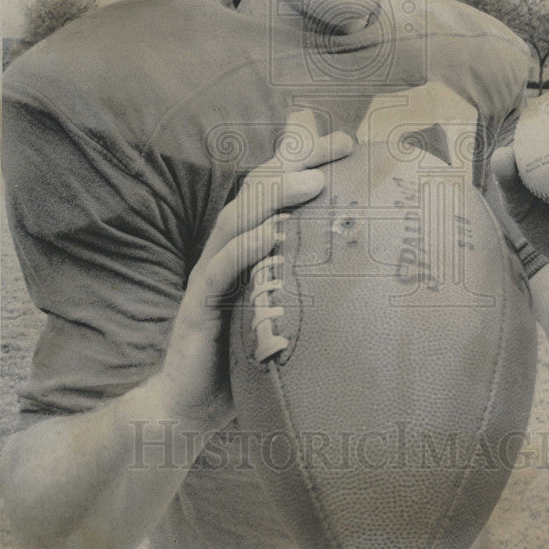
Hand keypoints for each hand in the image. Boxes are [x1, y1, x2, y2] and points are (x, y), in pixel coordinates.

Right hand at [158, 112, 352, 430]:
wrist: (189, 406)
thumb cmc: (242, 354)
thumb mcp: (280, 306)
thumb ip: (304, 275)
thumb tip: (359, 258)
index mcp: (246, 245)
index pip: (273, 185)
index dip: (306, 158)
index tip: (348, 143)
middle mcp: (226, 250)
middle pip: (256, 189)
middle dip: (296, 162)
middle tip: (338, 146)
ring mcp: (209, 275)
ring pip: (237, 220)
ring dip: (274, 196)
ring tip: (312, 181)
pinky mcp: (198, 307)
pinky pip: (222, 270)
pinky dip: (247, 247)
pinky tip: (274, 234)